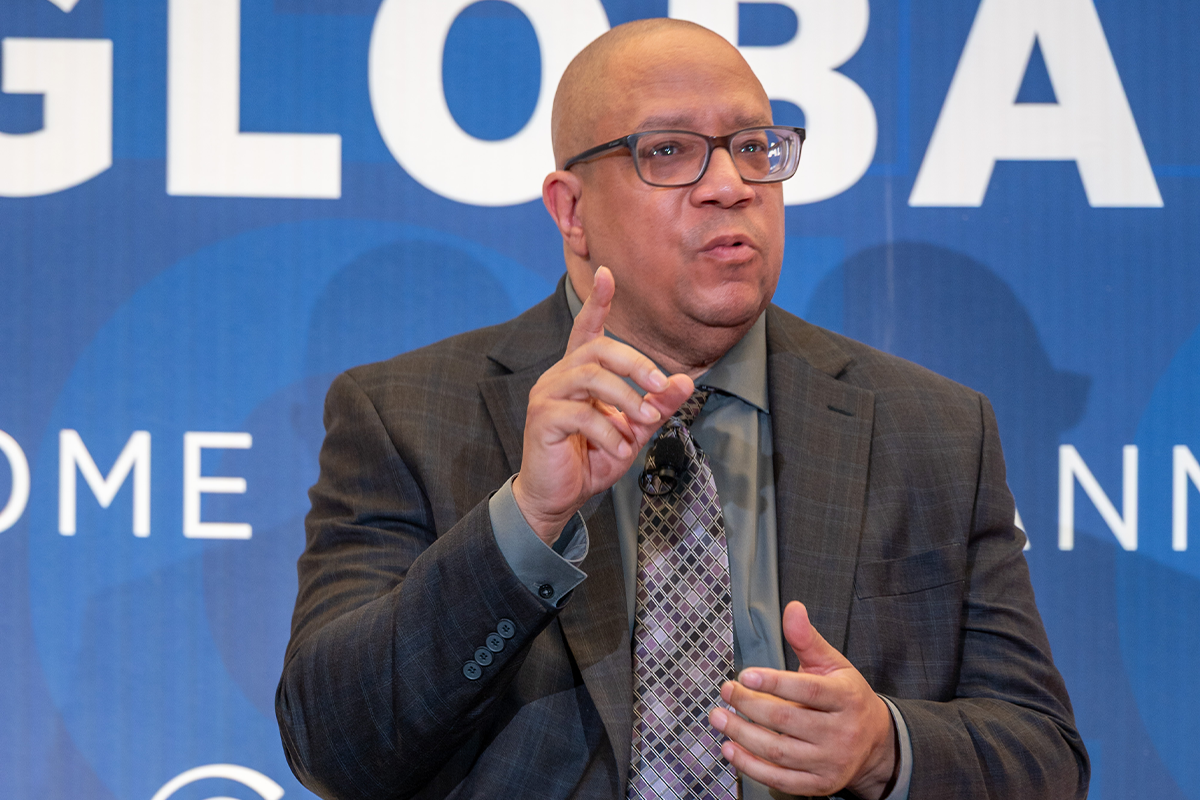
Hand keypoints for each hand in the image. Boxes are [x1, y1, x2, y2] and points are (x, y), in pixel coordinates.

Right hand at [512, 267, 692, 544]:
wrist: (558, 499)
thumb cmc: (592, 459)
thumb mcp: (634, 431)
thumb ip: (658, 404)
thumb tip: (687, 381)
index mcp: (579, 374)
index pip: (587, 329)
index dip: (598, 302)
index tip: (608, 273)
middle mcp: (559, 377)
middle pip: (598, 349)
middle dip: (636, 363)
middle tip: (661, 386)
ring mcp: (547, 396)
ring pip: (591, 377)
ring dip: (627, 399)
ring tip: (646, 422)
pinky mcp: (542, 420)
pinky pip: (582, 414)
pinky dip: (609, 432)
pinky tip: (620, 450)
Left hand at [708, 601, 897, 798]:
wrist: (875, 742)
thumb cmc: (846, 697)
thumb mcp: (833, 664)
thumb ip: (808, 639)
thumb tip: (793, 609)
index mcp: (846, 697)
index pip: (808, 690)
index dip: (775, 683)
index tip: (745, 676)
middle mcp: (842, 732)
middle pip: (788, 720)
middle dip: (749, 706)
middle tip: (725, 692)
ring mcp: (831, 761)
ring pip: (780, 751)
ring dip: (743, 735)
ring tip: (719, 718)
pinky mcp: (821, 784)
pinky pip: (781, 779)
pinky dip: (751, 766)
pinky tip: (730, 748)